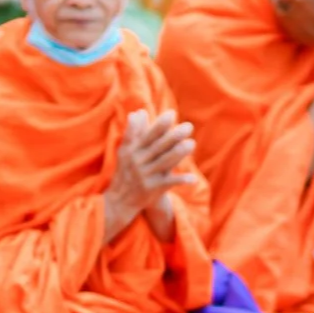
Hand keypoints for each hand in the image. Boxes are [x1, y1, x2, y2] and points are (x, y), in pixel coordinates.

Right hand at [105, 109, 195, 241]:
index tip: (172, 113)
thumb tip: (138, 112)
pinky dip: (181, 180)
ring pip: (164, 162)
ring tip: (192, 144)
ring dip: (178, 153)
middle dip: (173, 135)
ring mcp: (145, 175)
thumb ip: (134, 132)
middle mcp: (138, 161)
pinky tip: (194, 179)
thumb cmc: (126, 171)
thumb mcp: (126, 151)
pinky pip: (169, 183)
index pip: (147, 134)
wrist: (119, 200)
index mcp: (132, 150)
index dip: (159, 124)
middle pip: (158, 146)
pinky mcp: (152, 189)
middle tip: (189, 126)